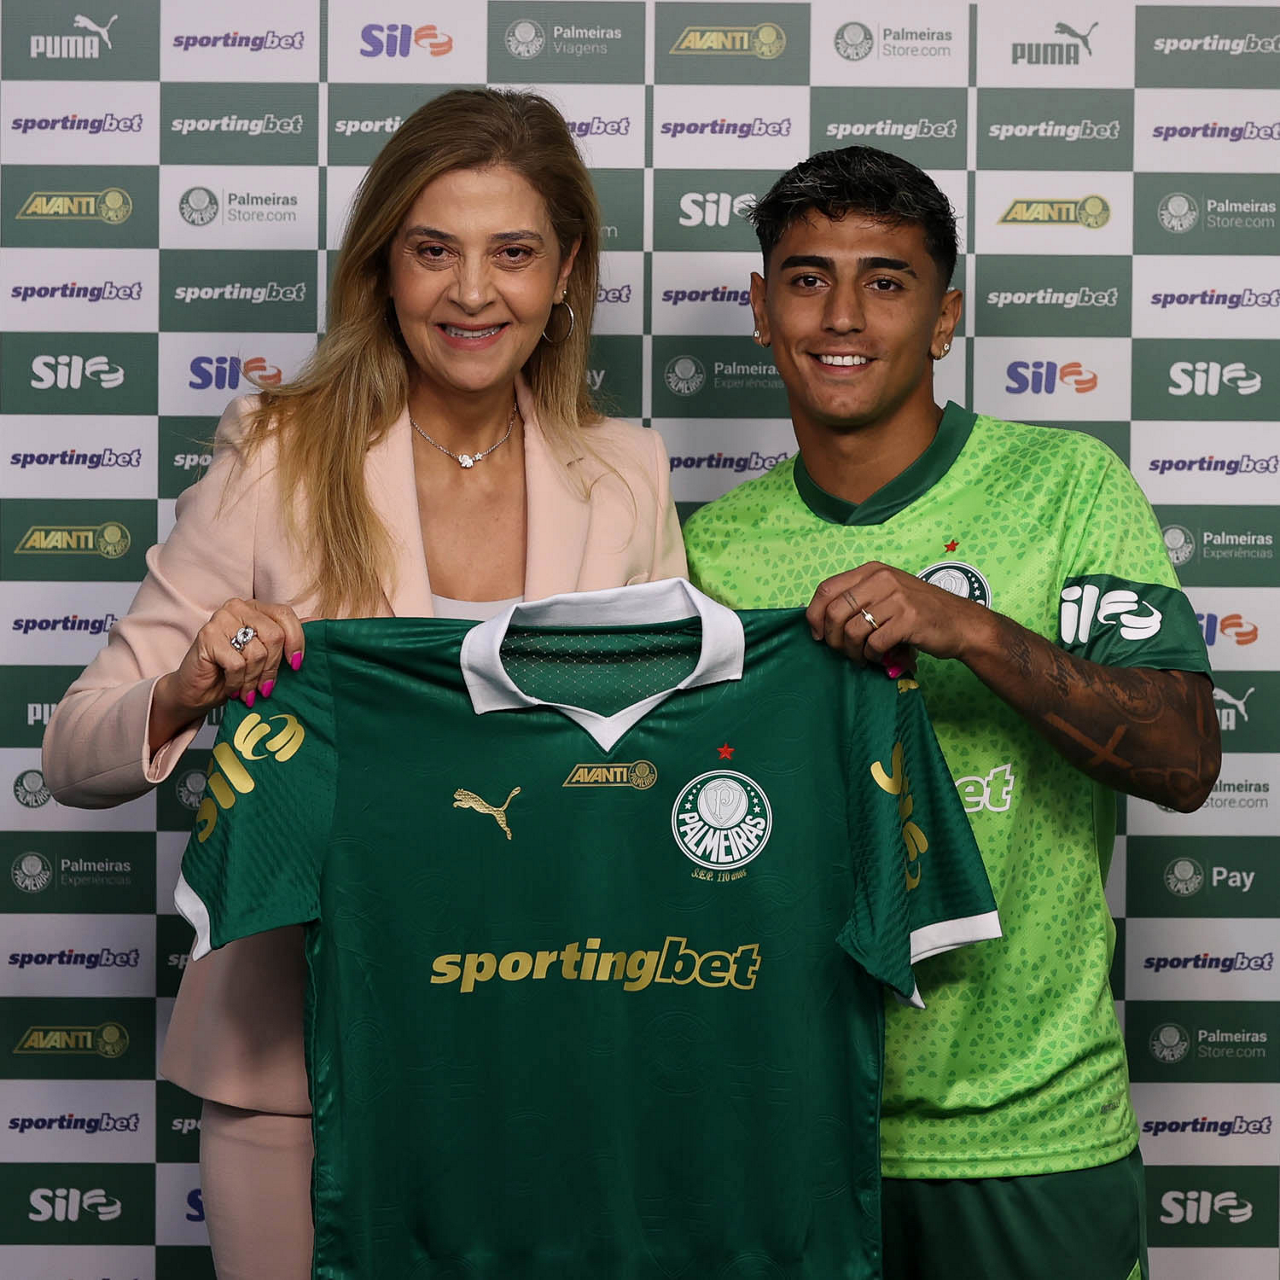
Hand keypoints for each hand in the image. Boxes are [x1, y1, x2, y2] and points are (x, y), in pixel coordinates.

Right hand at [150, 599, 304, 747]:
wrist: (197, 690)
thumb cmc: (234, 672)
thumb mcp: (266, 654)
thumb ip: (287, 637)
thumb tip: (321, 622)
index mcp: (256, 607)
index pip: (286, 615)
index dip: (296, 642)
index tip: (296, 666)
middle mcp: (238, 607)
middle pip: (274, 636)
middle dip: (273, 668)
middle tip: (265, 688)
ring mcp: (220, 619)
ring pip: (257, 652)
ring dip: (254, 679)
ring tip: (247, 690)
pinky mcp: (207, 636)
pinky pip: (238, 664)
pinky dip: (238, 682)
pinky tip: (232, 687)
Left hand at [806, 563, 995, 670]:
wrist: (962, 623)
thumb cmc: (920, 612)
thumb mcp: (887, 594)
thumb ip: (858, 599)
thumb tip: (820, 622)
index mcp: (872, 571)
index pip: (826, 589)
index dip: (814, 615)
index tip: (818, 634)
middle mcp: (882, 579)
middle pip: (835, 612)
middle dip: (833, 639)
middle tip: (843, 652)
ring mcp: (896, 598)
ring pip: (853, 630)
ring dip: (853, 651)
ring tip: (863, 657)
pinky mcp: (909, 619)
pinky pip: (874, 643)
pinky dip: (873, 656)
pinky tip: (881, 657)